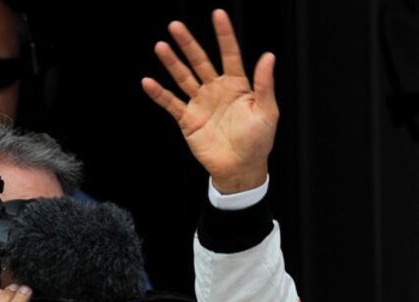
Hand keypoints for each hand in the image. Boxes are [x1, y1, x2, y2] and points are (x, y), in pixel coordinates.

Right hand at [142, 10, 277, 193]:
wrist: (241, 169)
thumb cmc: (258, 142)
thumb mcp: (267, 112)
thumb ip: (264, 84)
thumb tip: (269, 57)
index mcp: (237, 86)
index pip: (230, 55)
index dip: (224, 35)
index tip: (218, 15)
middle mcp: (216, 90)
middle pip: (200, 61)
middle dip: (188, 44)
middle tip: (176, 26)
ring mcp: (201, 103)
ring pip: (183, 77)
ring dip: (172, 63)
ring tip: (161, 46)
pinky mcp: (188, 119)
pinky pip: (171, 103)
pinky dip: (159, 94)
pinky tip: (148, 82)